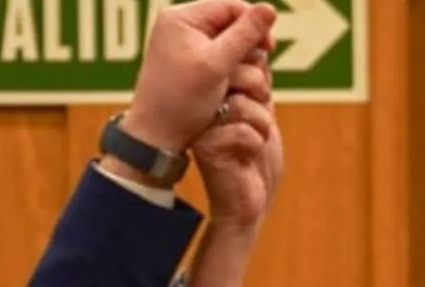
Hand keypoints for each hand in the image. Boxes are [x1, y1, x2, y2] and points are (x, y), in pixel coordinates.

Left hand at [120, 1, 277, 154]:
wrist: (154, 136)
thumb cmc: (183, 102)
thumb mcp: (218, 66)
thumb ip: (245, 35)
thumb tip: (271, 8)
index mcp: (180, 17)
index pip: (230, 6)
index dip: (255, 23)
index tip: (270, 48)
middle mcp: (177, 24)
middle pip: (227, 20)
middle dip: (246, 41)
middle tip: (258, 65)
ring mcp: (179, 42)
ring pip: (223, 39)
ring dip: (239, 55)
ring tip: (246, 76)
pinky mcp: (182, 60)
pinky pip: (213, 54)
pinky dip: (227, 66)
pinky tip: (233, 81)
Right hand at [193, 51, 281, 230]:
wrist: (247, 205)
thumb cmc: (255, 162)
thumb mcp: (262, 114)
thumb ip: (259, 85)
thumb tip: (261, 51)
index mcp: (213, 94)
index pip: (236, 61)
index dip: (258, 71)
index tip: (264, 95)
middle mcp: (203, 106)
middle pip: (236, 73)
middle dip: (261, 90)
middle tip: (265, 111)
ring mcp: (202, 127)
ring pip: (242, 102)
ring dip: (263, 121)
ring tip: (260, 136)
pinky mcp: (207, 148)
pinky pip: (242, 130)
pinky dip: (256, 141)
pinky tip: (249, 155)